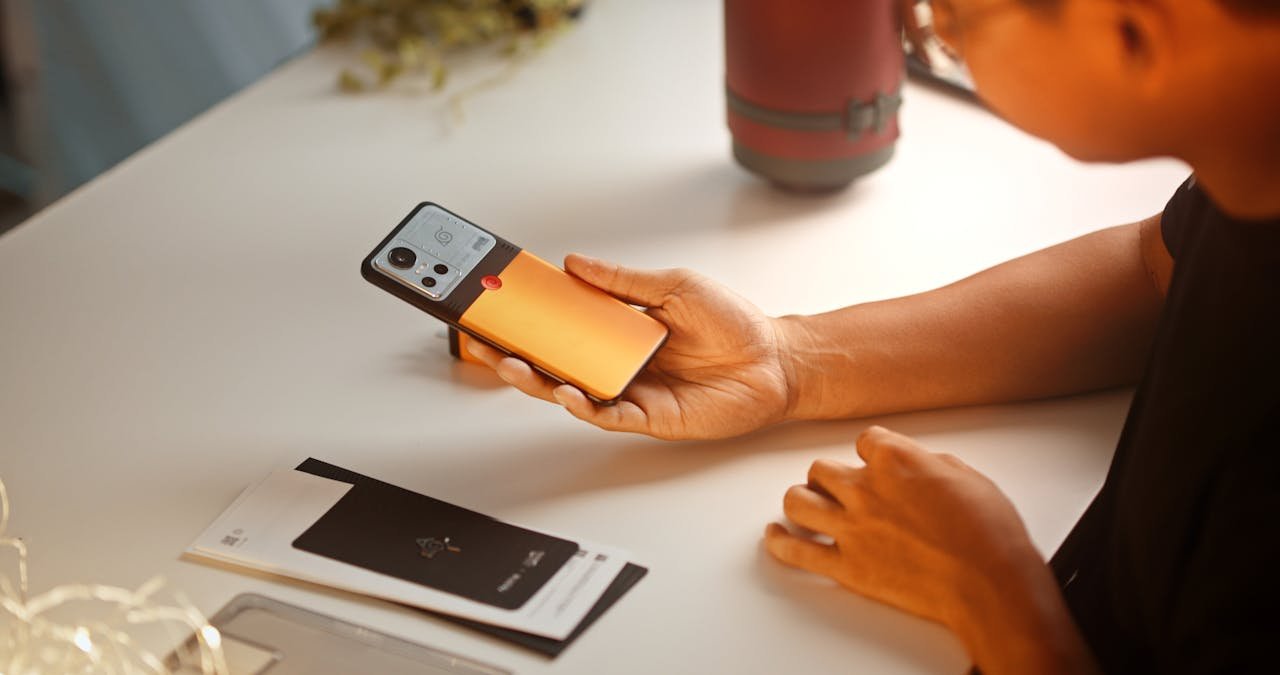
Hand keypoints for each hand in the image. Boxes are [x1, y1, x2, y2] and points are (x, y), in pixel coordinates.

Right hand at [466, 254, 793, 439]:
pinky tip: (565, 390)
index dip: (531, 318)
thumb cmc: (734, 324)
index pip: (564, 324)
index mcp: (622, 329)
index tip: (499, 303)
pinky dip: (582, 404)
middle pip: (555, 362)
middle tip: (484, 340)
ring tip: (511, 364)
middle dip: (515, 352)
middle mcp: (620, 362)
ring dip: (537, 380)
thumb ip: (623, 281)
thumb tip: (575, 264)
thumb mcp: (674, 286)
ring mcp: (631, 391)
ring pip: (570, 391)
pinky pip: (606, 414)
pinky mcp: (649, 416)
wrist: (776, 360)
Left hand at [766, 426, 1034, 625]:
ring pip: (797, 501)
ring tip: (808, 507)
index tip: (872, 460)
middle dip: (829, 477)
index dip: (869, 452)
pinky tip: (775, 536)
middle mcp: (866, 488)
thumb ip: (931, 465)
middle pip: (821, 468)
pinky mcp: (846, 567)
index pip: (864, 439)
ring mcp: (851, 528)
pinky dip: (779, 543)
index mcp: (897, 459)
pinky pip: (796, 551)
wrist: (990, 584)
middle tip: (838, 489)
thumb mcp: (968, 477)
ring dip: (801, 501)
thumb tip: (920, 466)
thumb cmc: (990, 533)